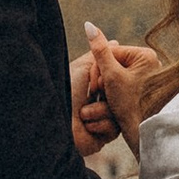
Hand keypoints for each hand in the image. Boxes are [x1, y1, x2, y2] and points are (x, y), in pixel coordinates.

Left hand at [70, 41, 117, 156]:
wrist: (56, 122)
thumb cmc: (65, 91)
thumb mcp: (82, 68)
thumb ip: (99, 55)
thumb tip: (115, 42)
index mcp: (95, 85)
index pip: (117, 78)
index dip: (112, 77)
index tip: (99, 79)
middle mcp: (99, 100)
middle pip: (121, 94)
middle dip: (107, 94)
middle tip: (93, 94)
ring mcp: (102, 118)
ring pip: (120, 112)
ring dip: (100, 111)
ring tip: (83, 113)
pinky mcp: (102, 135)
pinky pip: (115, 128)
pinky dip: (100, 125)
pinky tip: (87, 125)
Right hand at [82, 22, 162, 153]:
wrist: (147, 134)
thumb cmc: (132, 106)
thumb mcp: (111, 76)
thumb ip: (99, 50)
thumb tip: (88, 25)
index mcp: (145, 55)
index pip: (109, 53)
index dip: (99, 70)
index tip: (98, 87)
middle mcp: (148, 64)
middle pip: (111, 65)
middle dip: (103, 82)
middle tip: (102, 96)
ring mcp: (145, 79)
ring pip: (114, 78)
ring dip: (106, 91)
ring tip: (110, 104)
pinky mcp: (142, 92)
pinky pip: (120, 89)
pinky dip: (114, 98)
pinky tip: (115, 108)